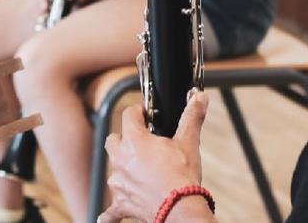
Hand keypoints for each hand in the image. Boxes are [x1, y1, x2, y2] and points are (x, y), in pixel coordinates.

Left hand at [99, 91, 209, 222]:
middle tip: (138, 141)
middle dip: (122, 139)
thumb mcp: (188, 142)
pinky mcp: (122, 205)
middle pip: (112, 141)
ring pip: (113, 171)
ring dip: (122, 170)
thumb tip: (199, 97)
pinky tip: (107, 218)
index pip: (128, 115)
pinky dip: (110, 214)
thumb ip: (191, 117)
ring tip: (137, 173)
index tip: (145, 113)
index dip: (137, 111)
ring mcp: (119, 183)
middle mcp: (120, 159)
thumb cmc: (181, 176)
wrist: (179, 210)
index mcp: (134, 140)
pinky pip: (110, 212)